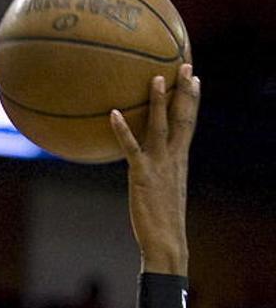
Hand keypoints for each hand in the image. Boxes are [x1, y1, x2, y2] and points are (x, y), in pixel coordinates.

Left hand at [110, 64, 200, 275]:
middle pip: (183, 118)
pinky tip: (112, 114)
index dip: (192, 100)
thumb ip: (157, 170)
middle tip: (185, 65)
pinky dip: (122, 131)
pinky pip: (131, 148)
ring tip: (155, 78)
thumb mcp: (162, 188)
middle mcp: (174, 158)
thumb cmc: (161, 219)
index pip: (189, 123)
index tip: (195, 78)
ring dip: (158, 102)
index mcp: (180, 159)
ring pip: (160, 126)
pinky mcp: (142, 175)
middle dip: (185, 90)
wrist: (166, 241)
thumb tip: (144, 162)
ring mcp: (159, 165)